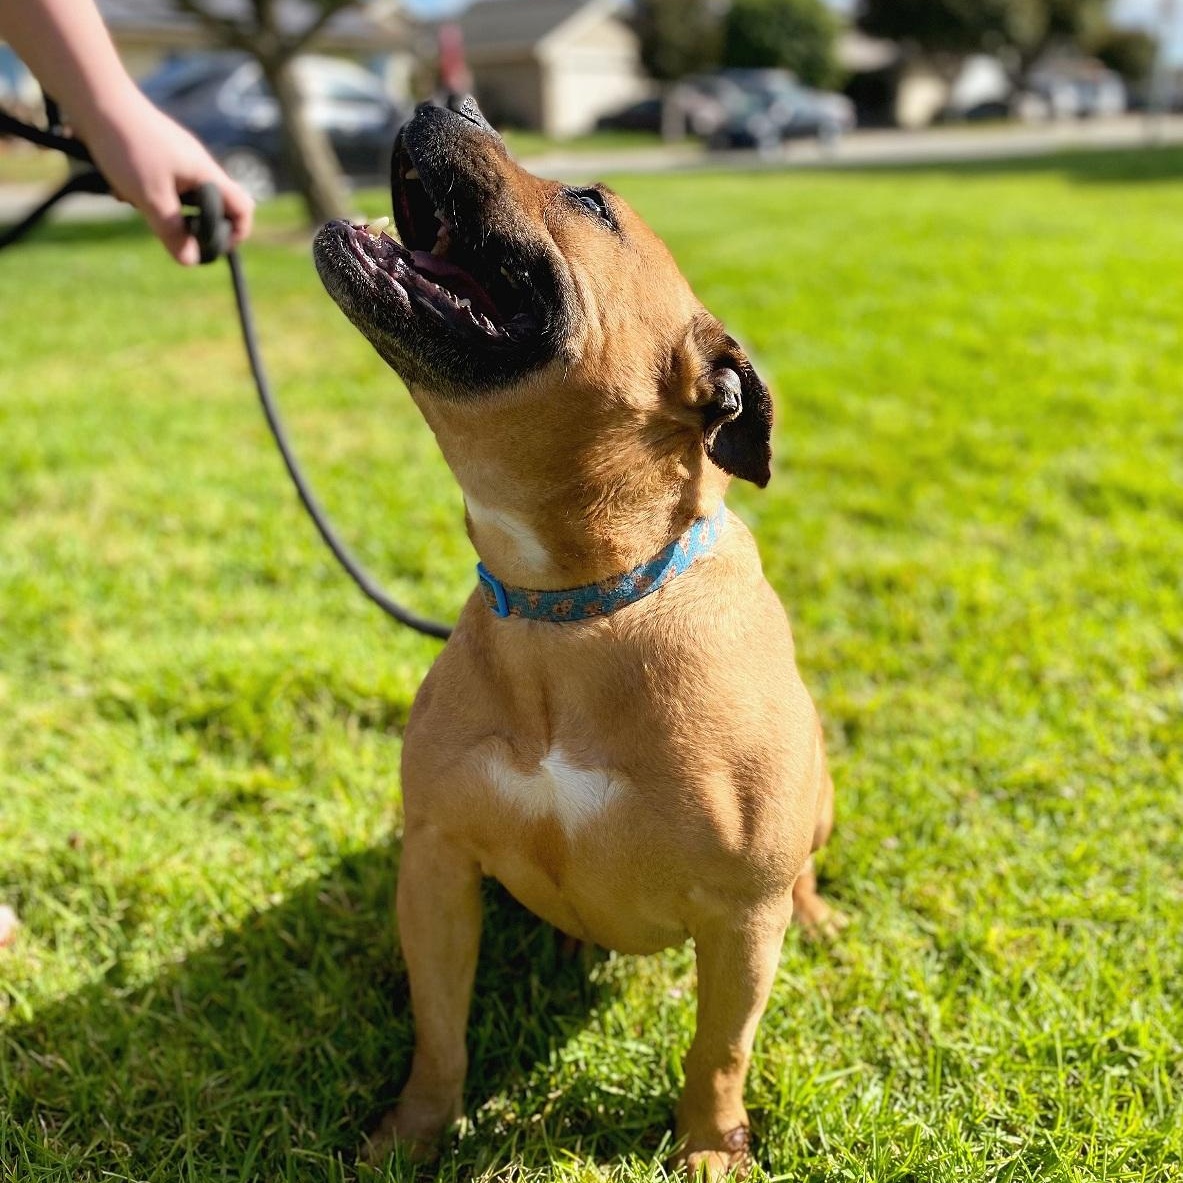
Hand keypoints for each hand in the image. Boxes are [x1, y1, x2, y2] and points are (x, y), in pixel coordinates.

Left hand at [77, 86, 254, 264]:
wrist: (96, 98)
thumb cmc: (127, 146)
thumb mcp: (151, 197)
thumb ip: (173, 231)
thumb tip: (192, 261)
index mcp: (206, 174)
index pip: (243, 208)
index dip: (238, 232)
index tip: (216, 247)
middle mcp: (198, 164)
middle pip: (212, 206)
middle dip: (191, 223)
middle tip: (168, 231)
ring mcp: (178, 155)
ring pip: (181, 195)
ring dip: (162, 207)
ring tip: (134, 200)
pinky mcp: (157, 150)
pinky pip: (161, 181)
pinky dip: (146, 190)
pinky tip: (121, 185)